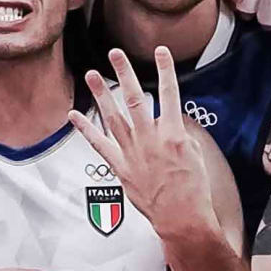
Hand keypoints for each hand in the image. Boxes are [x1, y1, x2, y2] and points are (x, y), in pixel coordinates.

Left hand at [74, 45, 225, 245]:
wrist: (181, 218)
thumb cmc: (193, 190)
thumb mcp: (196, 155)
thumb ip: (181, 134)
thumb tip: (171, 123)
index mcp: (174, 134)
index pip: (170, 94)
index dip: (166, 70)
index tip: (161, 52)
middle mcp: (150, 140)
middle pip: (134, 99)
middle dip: (125, 73)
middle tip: (116, 53)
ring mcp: (132, 153)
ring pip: (113, 117)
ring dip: (101, 94)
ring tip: (92, 74)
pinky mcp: (120, 167)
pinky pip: (99, 144)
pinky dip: (85, 129)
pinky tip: (75, 115)